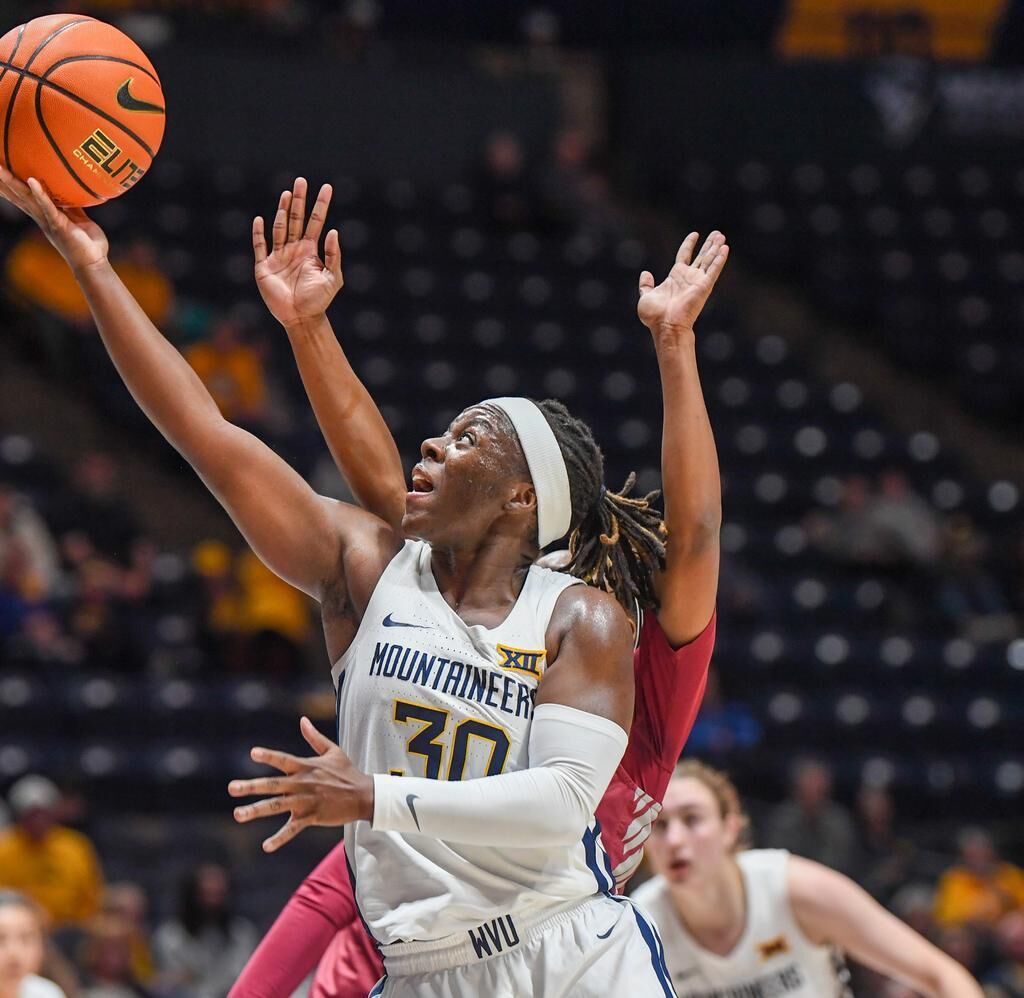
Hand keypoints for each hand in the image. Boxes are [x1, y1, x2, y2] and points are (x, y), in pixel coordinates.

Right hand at [0, 166, 108, 272]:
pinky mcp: (59, 225)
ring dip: (13, 183)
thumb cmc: (88, 244)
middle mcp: (42, 218)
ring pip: (27, 198)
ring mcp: (48, 221)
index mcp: (45, 215)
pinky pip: (48, 207)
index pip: (24, 196)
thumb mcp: (79, 219)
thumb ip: (72, 206)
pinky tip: (31, 181)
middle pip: (19, 195)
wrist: (94, 263)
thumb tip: (72, 190)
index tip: (0, 170)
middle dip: (4, 181)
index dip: (10, 184)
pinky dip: (40, 194)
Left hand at [228, 716, 373, 851]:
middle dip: (251, 786)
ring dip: (256, 810)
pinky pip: (292, 829)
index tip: (253, 753)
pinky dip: (279, 838)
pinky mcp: (311, 817)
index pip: (283, 760)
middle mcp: (302, 784)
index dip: (269, 756)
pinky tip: (265, 846)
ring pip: (276, 806)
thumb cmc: (347, 772)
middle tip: (232, 788)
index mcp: (306, 767)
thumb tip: (302, 720)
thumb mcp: (333, 751)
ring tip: (238, 814)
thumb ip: (314, 737)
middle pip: (273, 785)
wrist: (363, 795)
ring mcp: (306, 801)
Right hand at [253, 177, 342, 327]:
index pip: (316, 222)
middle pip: (296, 219)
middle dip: (299, 200)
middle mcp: (294, 249)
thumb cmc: (319, 300)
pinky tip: (261, 219)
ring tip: (287, 194)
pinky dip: (259, 233)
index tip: (327, 188)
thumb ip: (333, 256)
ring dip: (282, 211)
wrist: (301, 318)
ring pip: (279, 228)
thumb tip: (333, 231)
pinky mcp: (264, 267)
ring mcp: (278, 256)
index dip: (321, 205)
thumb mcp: (333, 278)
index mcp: (310, 251)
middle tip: (301, 181)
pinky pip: (260, 246)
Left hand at [637, 230, 728, 340]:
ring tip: (722, 236)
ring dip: (716, 248)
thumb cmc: (655, 316)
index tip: (695, 234)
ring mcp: (697, 282)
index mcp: (675, 278)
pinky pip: (714, 269)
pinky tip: (725, 248)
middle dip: (709, 245)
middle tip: (718, 233)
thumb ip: (645, 285)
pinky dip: (720, 259)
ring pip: (709, 260)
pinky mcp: (705, 286)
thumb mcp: (646, 296)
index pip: (684, 255)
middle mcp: (688, 278)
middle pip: (701, 257)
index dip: (689, 244)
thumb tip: (645, 273)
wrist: (666, 325)